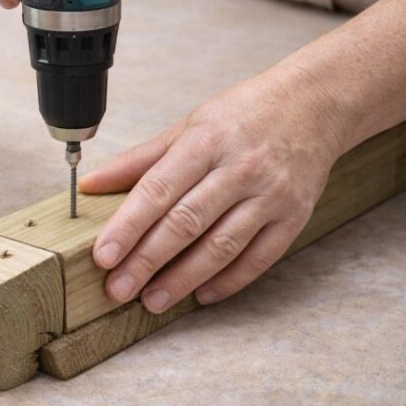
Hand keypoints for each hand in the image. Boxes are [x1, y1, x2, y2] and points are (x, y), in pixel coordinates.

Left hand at [80, 68, 347, 312]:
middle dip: (147, 260)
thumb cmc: (244, 115)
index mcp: (206, 141)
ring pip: (222, 245)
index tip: (103, 255)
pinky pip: (259, 257)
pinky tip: (201, 296)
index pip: (158, 190)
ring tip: (152, 300)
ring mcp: (271, 195)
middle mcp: (239, 168)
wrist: (315, 104)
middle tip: (118, 289)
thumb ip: (140, 160)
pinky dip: (229, 281)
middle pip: (186, 223)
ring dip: (184, 278)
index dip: (128, 226)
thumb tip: (90, 183)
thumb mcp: (189, 125)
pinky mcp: (295, 216)